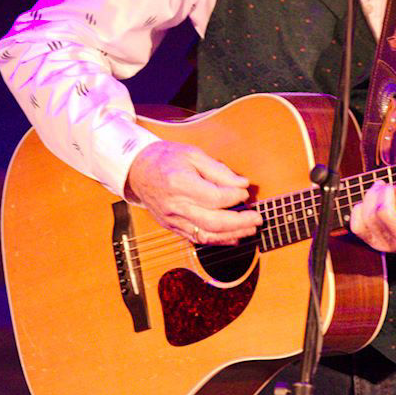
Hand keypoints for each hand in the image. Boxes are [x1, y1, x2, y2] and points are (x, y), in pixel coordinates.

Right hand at [126, 140, 261, 244]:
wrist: (137, 171)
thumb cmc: (166, 159)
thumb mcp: (193, 154)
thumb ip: (219, 170)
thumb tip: (242, 185)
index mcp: (179, 184)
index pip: (214, 197)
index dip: (234, 197)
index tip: (246, 192)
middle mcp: (175, 206)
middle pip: (213, 221)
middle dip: (239, 222)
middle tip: (258, 218)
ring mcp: (172, 220)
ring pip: (206, 235)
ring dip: (232, 235)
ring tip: (251, 230)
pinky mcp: (172, 227)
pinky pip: (197, 239)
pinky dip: (218, 240)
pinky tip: (234, 237)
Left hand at [349, 164, 395, 265]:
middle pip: (385, 211)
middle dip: (387, 190)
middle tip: (392, 184)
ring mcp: (389, 244)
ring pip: (369, 216)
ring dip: (372, 196)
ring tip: (382, 188)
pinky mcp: (375, 244)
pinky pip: (357, 226)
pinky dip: (359, 210)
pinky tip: (370, 202)